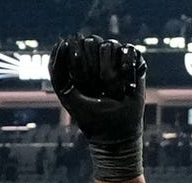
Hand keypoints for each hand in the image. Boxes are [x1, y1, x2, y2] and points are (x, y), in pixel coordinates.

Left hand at [49, 34, 145, 182]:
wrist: (117, 132)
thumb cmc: (90, 117)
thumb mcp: (67, 96)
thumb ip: (57, 72)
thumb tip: (61, 41)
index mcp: (78, 66)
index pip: (74, 46)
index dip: (75, 59)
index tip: (80, 79)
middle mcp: (96, 60)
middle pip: (91, 42)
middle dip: (92, 67)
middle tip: (96, 87)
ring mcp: (115, 60)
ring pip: (109, 45)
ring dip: (109, 70)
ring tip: (112, 90)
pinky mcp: (134, 64)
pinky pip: (129, 50)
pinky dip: (127, 67)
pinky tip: (126, 85)